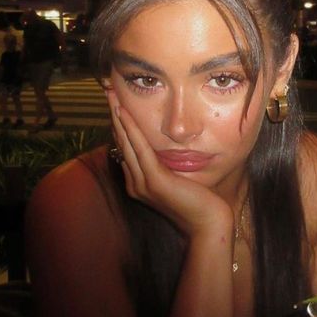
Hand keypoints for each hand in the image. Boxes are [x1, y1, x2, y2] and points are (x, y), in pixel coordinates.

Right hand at [108, 89, 232, 238]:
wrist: (207, 225)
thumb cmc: (199, 202)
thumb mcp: (177, 180)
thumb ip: (165, 166)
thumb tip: (159, 150)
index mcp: (138, 183)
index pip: (125, 148)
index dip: (120, 125)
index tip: (117, 104)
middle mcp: (134, 183)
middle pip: (121, 142)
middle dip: (115, 116)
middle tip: (108, 92)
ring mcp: (142, 183)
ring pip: (126, 143)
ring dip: (118, 117)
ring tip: (111, 96)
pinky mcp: (154, 181)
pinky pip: (139, 149)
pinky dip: (131, 129)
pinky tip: (124, 113)